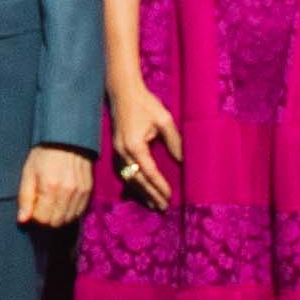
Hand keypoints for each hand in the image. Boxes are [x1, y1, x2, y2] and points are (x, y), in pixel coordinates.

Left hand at [16, 144, 93, 230]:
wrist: (67, 138)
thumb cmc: (43, 154)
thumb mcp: (28, 172)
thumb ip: (25, 197)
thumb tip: (23, 220)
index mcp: (49, 187)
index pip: (42, 219)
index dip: (35, 216)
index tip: (33, 207)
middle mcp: (67, 192)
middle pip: (56, 222)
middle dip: (46, 218)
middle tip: (42, 206)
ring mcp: (80, 192)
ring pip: (68, 219)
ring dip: (58, 216)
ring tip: (52, 203)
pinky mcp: (88, 190)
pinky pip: (79, 212)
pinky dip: (70, 211)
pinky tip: (63, 201)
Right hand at [104, 78, 184, 207]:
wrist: (123, 92)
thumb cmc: (145, 103)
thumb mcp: (164, 120)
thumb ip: (174, 141)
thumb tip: (183, 161)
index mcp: (134, 145)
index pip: (149, 172)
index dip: (159, 186)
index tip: (169, 196)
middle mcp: (123, 152)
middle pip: (137, 180)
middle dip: (150, 194)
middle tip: (163, 207)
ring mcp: (117, 151)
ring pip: (129, 178)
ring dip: (141, 192)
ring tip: (153, 204)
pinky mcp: (116, 149)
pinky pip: (124, 172)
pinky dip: (133, 183)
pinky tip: (140, 190)